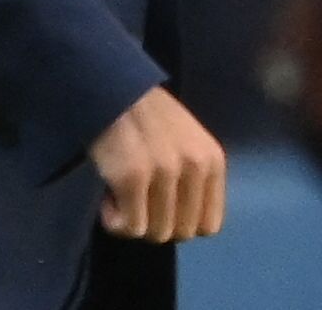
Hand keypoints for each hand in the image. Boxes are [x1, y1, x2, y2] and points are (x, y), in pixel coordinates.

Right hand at [88, 85, 226, 242]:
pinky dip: (114, 221)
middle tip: (138, 199)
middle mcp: (194, 167)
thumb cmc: (148, 117)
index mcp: (212, 160)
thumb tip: (187, 224)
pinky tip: (108, 197)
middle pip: (182, 233)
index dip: (182, 222)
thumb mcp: (188, 143)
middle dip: (157, 222)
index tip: (162, 206)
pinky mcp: (132, 177)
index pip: (209, 225)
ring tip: (122, 193)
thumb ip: (195, 179)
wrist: (111, 87)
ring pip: (156, 233)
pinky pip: (130, 227)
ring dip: (133, 220)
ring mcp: (164, 172)